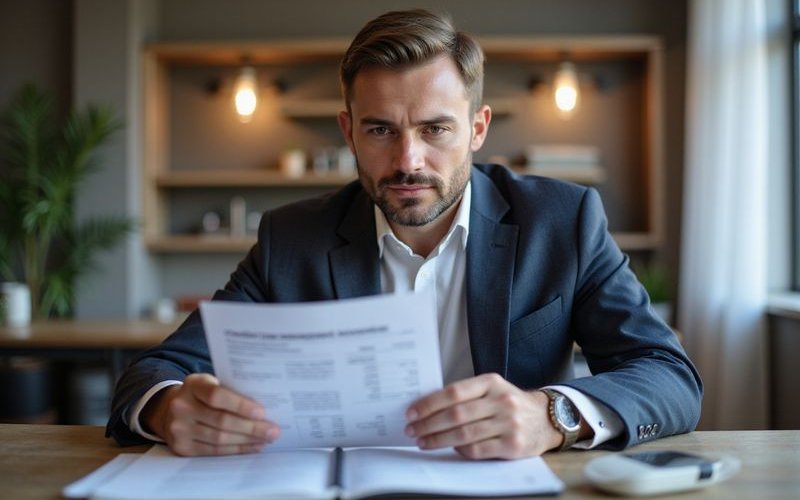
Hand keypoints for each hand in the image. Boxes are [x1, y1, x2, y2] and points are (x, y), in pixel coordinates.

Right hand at [140, 373, 279, 455]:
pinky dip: (236, 450)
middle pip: (221, 421)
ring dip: (246, 441)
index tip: (262, 412)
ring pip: (219, 439)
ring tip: (266, 440)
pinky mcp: (182, 448)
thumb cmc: (202, 394)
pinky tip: (252, 446)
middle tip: (273, 431)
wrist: (169, 409)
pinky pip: (213, 452)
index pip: (217, 396)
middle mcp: (181, 406)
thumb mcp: (211, 383)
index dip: (240, 405)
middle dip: (251, 428)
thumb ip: (231, 390)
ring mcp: (179, 429)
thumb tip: (265, 405)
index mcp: (193, 385)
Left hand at [404, 373, 563, 458]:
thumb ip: (467, 395)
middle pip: (456, 414)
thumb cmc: (510, 404)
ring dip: (438, 439)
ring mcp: (508, 423)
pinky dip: (459, 450)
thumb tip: (428, 407)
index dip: (429, 403)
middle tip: (412, 430)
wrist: (547, 419)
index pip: (454, 392)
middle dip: (428, 424)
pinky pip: (477, 449)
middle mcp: (501, 401)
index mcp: (491, 382)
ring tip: (423, 441)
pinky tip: (449, 448)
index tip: (411, 412)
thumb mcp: (493, 390)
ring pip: (464, 433)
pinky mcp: (513, 445)